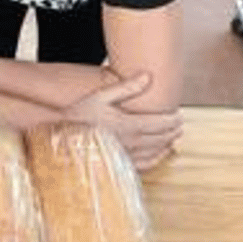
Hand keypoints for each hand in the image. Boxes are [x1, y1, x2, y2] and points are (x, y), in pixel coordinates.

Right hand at [63, 72, 182, 169]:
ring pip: (158, 151)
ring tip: (173, 134)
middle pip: (163, 137)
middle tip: (178, 122)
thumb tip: (148, 76)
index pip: (161, 123)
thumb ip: (126, 87)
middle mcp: (131, 142)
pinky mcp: (122, 165)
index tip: (179, 113)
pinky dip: (159, 158)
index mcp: (128, 124)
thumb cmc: (80, 114)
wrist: (64, 137)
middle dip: (174, 129)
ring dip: (168, 142)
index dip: (174, 118)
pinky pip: (147, 164)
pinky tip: (161, 152)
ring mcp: (128, 156)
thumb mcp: (100, 96)